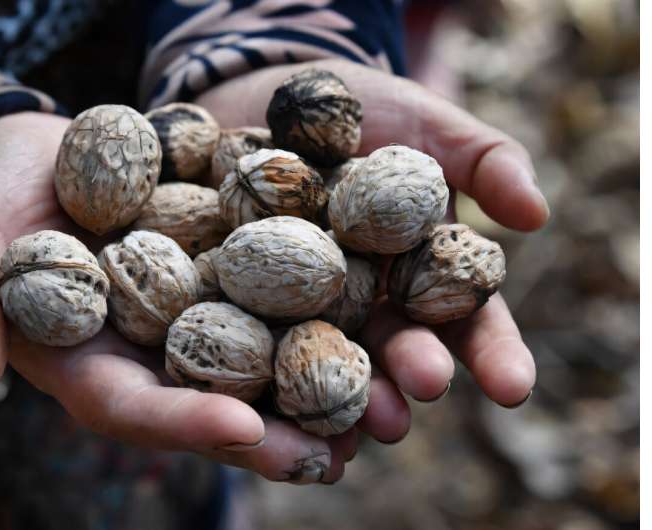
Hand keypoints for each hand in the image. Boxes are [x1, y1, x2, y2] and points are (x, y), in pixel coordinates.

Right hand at [0, 112, 352, 483]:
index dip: (185, 423)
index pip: (136, 408)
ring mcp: (190, 307)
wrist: (29, 157)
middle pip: (213, 400)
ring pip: (258, 355)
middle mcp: (151, 346)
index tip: (240, 431)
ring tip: (379, 405)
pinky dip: (321, 300)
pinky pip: (272, 287)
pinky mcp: (219, 261)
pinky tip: (375, 304)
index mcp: (90, 361)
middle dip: (273, 432)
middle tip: (335, 455)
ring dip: (317, 382)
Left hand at [196, 58, 547, 462]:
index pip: (467, 320)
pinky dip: (260, 367)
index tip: (512, 388)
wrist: (274, 93)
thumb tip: (536, 214)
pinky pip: (253, 331)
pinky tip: (263, 403)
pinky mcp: (245, 294)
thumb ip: (485, 160)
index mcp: (421, 270)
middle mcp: (368, 298)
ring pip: (328, 355)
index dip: (491, 355)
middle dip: (409, 373)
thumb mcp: (429, 125)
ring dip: (340, 391)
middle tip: (415, 395)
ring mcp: (306, 301)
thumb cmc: (366, 109)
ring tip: (348, 419)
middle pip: (394, 346)